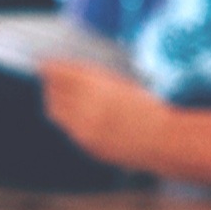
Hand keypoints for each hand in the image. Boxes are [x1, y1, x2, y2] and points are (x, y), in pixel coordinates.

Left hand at [38, 59, 163, 170]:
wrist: (163, 140)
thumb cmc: (150, 109)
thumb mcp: (122, 84)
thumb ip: (94, 79)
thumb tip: (71, 73)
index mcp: (95, 86)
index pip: (60, 73)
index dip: (51, 68)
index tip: (46, 64)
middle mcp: (84, 107)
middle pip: (53, 92)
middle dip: (51, 85)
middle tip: (52, 80)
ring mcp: (83, 128)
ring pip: (56, 112)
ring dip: (56, 102)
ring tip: (60, 97)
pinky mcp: (87, 145)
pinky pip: (69, 129)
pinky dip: (69, 120)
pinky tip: (78, 117)